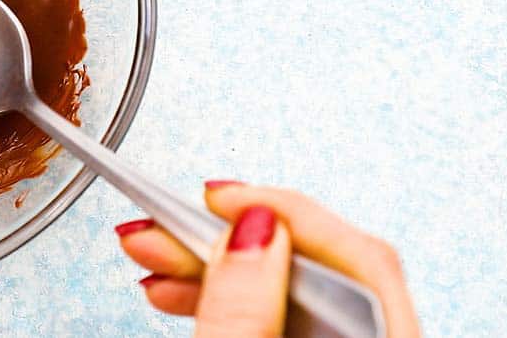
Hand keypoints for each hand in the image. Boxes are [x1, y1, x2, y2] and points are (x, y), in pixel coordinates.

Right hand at [115, 181, 419, 336]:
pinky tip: (178, 291)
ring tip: (150, 257)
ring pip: (290, 288)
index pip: (356, 254)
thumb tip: (248, 227)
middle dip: (224, 239)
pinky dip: (227, 298)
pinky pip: (281, 312)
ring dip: (212, 267)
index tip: (212, 195)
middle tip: (156, 229)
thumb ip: (241, 310)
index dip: (279, 210)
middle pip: (317, 266)